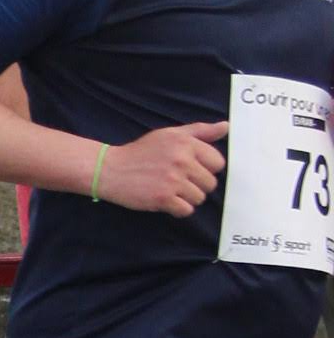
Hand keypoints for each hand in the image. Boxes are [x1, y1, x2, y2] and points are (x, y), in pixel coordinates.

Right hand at [97, 122, 227, 215]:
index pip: (218, 163)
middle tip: (177, 181)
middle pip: (210, 183)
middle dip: (197, 185)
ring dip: (187, 198)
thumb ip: (200, 131)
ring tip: (170, 190)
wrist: (111, 169)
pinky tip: (166, 200)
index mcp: (186, 143)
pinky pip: (186, 211)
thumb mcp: (170, 135)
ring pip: (199, 198)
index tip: (191, 169)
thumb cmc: (142, 152)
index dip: (206, 168)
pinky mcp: (163, 198)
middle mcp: (182, 160)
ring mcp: (173, 180)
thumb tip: (226, 127)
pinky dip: (178, 209)